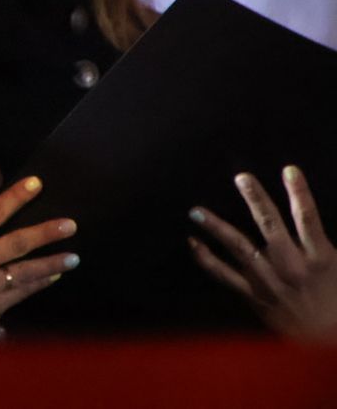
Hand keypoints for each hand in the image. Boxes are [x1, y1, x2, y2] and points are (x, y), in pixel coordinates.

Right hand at [0, 176, 79, 338]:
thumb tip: (7, 210)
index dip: (15, 197)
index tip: (36, 183)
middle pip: (15, 244)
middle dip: (45, 234)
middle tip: (69, 225)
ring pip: (24, 272)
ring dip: (51, 264)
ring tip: (73, 257)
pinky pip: (22, 292)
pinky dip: (40, 283)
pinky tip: (54, 276)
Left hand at [188, 166, 336, 341]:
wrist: (328, 344)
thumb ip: (323, 244)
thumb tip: (314, 222)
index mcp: (320, 259)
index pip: (309, 219)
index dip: (300, 194)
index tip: (289, 170)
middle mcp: (293, 268)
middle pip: (271, 226)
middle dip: (257, 200)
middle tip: (242, 177)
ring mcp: (271, 282)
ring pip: (240, 248)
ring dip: (217, 227)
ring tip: (197, 211)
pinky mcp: (255, 296)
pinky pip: (226, 276)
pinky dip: (207, 260)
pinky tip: (193, 243)